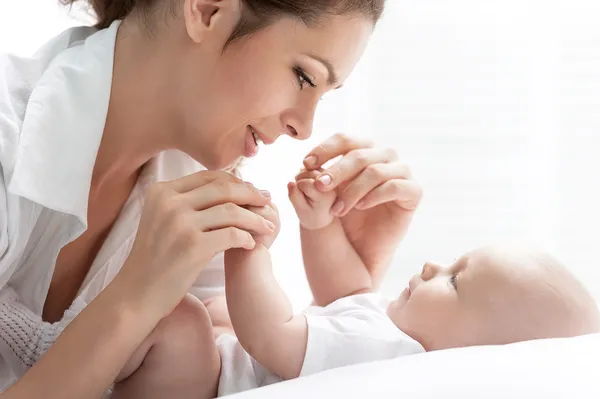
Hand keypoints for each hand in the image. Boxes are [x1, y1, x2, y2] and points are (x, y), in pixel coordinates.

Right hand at [114, 171, 274, 319]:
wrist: (137, 293)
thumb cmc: (156, 258)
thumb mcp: (163, 220)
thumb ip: (189, 202)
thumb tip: (232, 188)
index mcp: (162, 191)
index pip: (209, 177)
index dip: (236, 182)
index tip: (253, 190)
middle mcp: (169, 202)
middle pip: (223, 189)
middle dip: (251, 194)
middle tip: (267, 202)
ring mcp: (180, 223)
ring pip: (232, 211)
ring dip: (255, 218)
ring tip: (267, 227)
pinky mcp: (192, 245)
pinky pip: (232, 234)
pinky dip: (246, 238)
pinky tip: (251, 244)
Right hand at [288, 168, 336, 229]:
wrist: (322, 215)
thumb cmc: (311, 214)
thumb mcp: (301, 210)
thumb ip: (294, 197)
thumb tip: (290, 182)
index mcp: (327, 194)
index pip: (303, 183)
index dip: (298, 191)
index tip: (305, 202)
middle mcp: (333, 183)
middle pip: (306, 173)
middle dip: (300, 182)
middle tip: (305, 196)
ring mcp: (332, 176)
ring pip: (308, 168)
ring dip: (302, 177)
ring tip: (307, 191)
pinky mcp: (328, 171)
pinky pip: (311, 166)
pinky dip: (306, 173)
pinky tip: (308, 183)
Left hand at [302, 133, 422, 276]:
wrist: (362, 247)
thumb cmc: (343, 218)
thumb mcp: (326, 195)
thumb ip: (318, 176)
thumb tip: (304, 165)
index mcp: (364, 150)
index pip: (345, 139)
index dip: (325, 149)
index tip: (306, 164)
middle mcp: (385, 157)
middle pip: (360, 154)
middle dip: (336, 170)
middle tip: (320, 186)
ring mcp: (401, 173)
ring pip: (375, 171)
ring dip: (352, 190)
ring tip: (337, 210)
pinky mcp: (413, 192)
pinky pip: (394, 186)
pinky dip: (374, 195)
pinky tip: (360, 207)